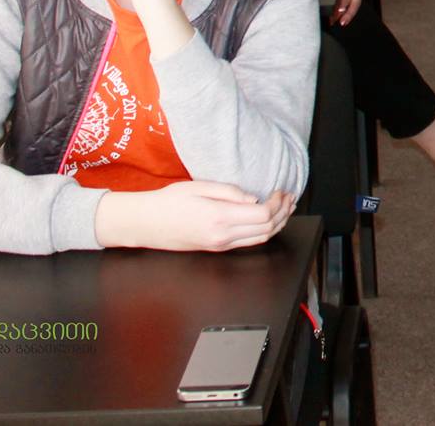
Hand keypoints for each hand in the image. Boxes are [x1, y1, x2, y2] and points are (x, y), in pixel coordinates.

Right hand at [95, 180, 295, 250]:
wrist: (145, 224)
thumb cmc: (168, 202)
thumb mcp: (199, 187)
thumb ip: (230, 192)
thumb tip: (254, 198)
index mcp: (219, 218)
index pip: (263, 215)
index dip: (277, 202)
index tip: (280, 190)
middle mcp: (222, 236)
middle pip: (267, 230)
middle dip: (283, 213)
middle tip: (289, 197)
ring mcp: (220, 245)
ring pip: (260, 240)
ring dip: (277, 224)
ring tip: (284, 207)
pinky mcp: (216, 248)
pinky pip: (248, 242)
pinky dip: (263, 231)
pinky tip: (267, 219)